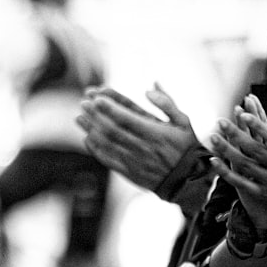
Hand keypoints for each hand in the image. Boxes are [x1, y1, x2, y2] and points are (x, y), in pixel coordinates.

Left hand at [77, 84, 199, 189]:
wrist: (187, 179)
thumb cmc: (185, 147)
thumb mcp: (183, 122)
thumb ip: (167, 103)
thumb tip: (150, 87)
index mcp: (155, 132)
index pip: (126, 118)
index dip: (109, 107)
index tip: (96, 97)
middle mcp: (142, 146)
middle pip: (112, 129)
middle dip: (96, 115)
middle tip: (83, 103)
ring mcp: (133, 160)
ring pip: (106, 143)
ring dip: (91, 130)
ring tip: (79, 118)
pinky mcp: (128, 171)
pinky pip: (107, 159)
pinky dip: (95, 149)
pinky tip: (87, 138)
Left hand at [209, 96, 266, 224]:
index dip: (259, 126)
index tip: (244, 114)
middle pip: (255, 149)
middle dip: (236, 134)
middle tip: (220, 121)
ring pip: (245, 164)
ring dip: (227, 150)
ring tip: (213, 137)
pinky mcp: (262, 193)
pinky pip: (240, 182)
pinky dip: (225, 171)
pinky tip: (213, 159)